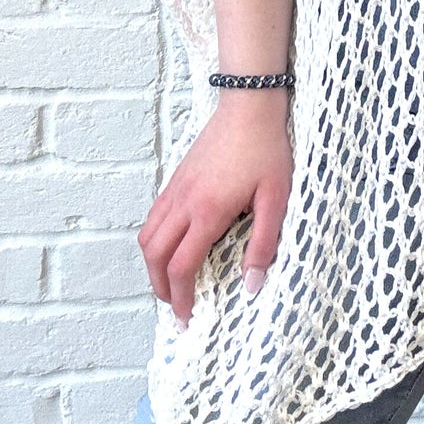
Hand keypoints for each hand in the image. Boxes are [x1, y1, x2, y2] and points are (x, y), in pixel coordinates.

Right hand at [136, 96, 293, 328]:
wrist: (249, 106)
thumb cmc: (267, 150)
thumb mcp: (276, 199)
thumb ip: (263, 244)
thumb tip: (251, 284)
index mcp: (208, 212)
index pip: (181, 267)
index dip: (180, 298)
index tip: (187, 317)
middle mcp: (184, 202)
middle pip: (154, 256)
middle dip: (160, 287)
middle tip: (177, 305)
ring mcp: (176, 189)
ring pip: (148, 236)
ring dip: (154, 264)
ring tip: (172, 281)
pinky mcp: (176, 178)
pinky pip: (154, 216)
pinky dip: (156, 239)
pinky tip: (176, 245)